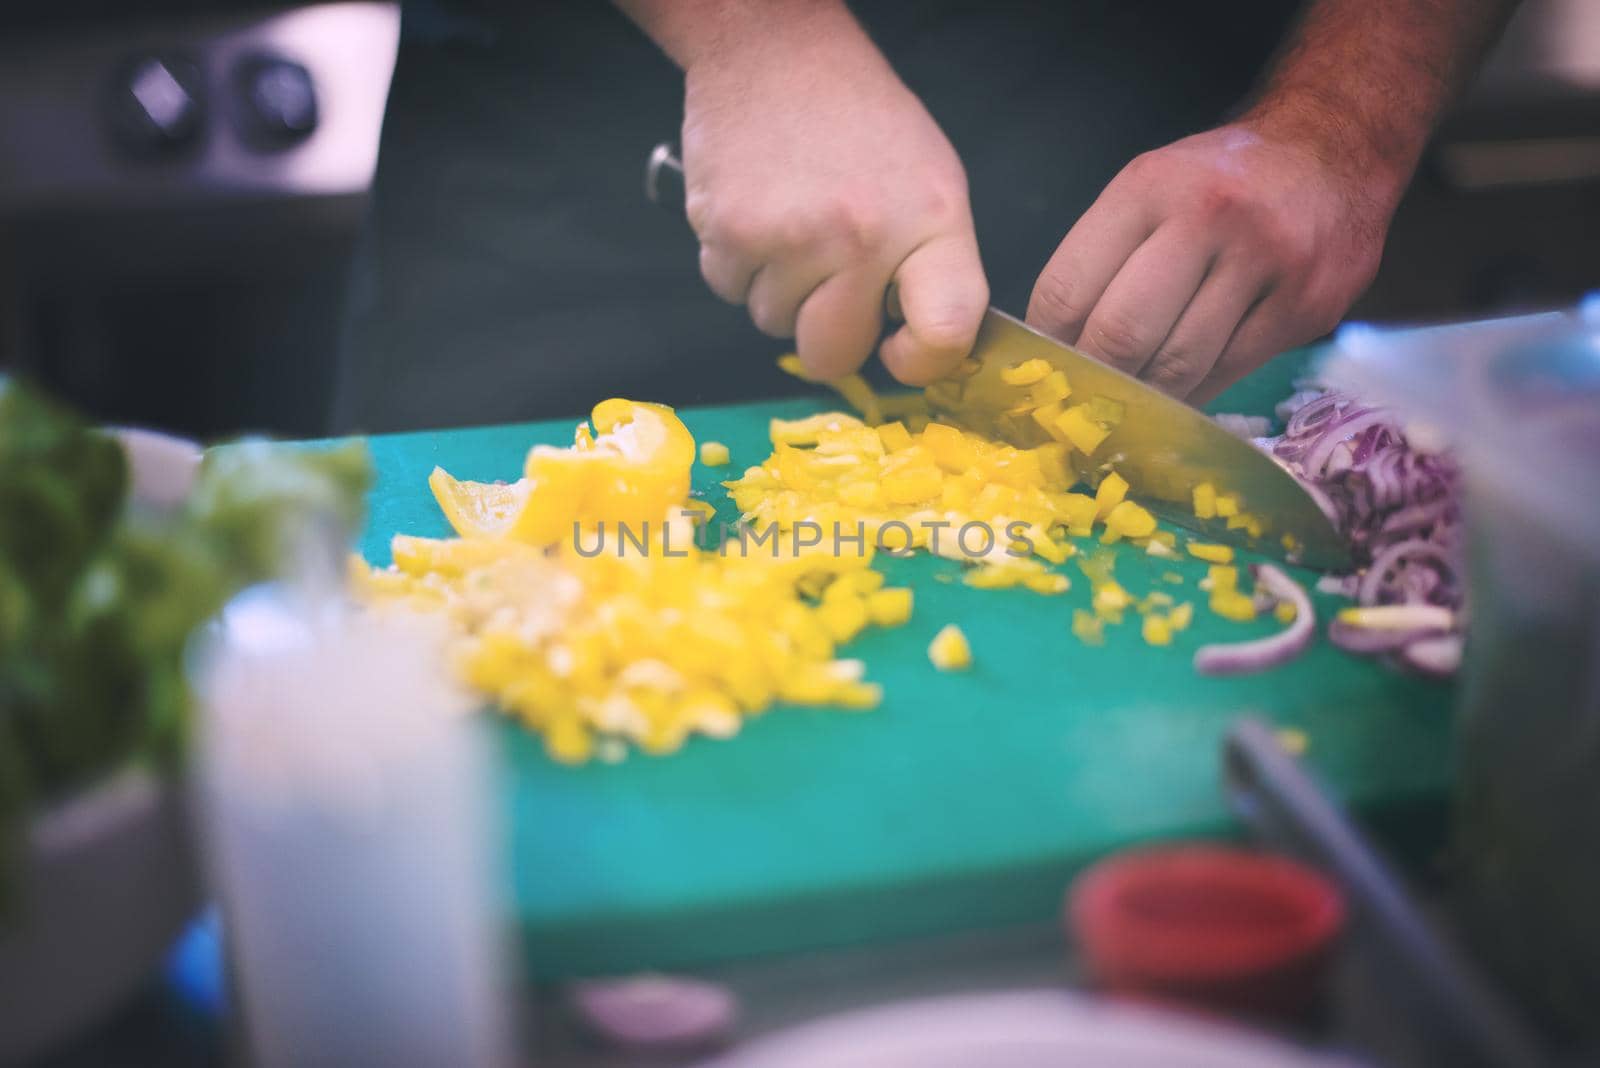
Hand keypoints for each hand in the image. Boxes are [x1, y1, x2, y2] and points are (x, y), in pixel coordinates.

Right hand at [681, 13, 987, 384]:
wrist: (776, 52)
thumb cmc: (860, 122)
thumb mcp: (931, 184)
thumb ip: (932, 269)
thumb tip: (915, 349)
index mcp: (931, 220)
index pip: (945, 332)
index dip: (921, 363)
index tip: (899, 350)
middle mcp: (862, 236)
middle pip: (833, 354)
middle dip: (827, 334)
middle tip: (828, 281)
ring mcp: (791, 237)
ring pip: (773, 324)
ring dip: (778, 290)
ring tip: (792, 224)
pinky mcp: (728, 232)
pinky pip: (729, 291)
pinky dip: (738, 265)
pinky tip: (758, 213)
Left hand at [1027, 119, 1400, 403]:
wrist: (1335, 148)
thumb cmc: (1221, 180)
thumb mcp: (1151, 186)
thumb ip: (1103, 255)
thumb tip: (1056, 344)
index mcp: (1151, 187)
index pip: (1069, 288)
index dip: (1048, 343)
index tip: (1046, 368)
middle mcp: (1209, 218)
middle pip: (1122, 334)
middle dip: (1096, 379)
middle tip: (1085, 400)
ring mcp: (1266, 263)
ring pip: (1179, 364)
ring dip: (1146, 395)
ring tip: (1130, 403)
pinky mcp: (1307, 304)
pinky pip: (1230, 371)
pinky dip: (1195, 392)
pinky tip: (1180, 392)